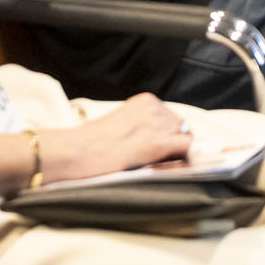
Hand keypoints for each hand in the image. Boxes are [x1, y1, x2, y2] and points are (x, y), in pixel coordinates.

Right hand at [54, 92, 194, 179]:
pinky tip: (163, 164)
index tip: (156, 144)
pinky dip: (179, 158)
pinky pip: (185, 148)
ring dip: (175, 150)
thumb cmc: (92, 141)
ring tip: (154, 161)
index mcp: (146, 100)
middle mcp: (155, 107)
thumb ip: (142, 123)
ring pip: (185, 136)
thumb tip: (155, 137)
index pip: (171, 116)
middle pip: (180, 126)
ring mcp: (158, 124)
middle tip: (156, 157)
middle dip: (172, 141)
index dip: (166, 133)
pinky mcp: (159, 143)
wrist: (79, 151)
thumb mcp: (121, 120)